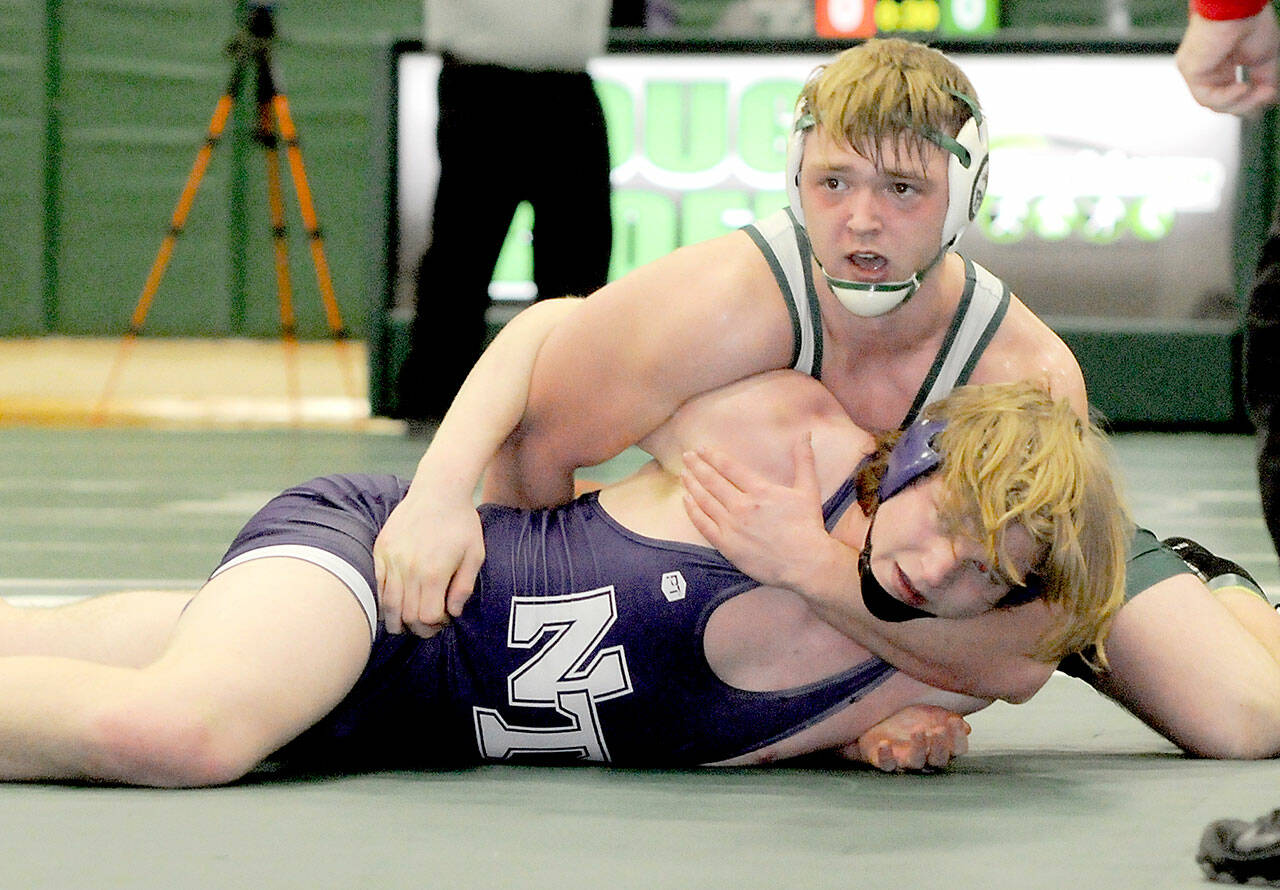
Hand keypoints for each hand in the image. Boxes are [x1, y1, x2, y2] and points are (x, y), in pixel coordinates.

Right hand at [373, 485, 484, 636]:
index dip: (435, 625)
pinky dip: (384, 600)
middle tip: (429, 625)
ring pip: (387, 604)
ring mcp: (391, 559)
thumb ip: (464, 587)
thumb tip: (452, 612)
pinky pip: (377, 584)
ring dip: (396, 621)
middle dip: (418, 628)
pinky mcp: (381, 550)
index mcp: (433, 573)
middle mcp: (409, 569)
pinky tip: (395, 604)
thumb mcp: (475, 555)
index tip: (444, 619)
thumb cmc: (461, 523)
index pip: (427, 617)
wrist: (438, 490)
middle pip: (406, 616)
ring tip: (408, 623)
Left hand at [680, 435, 836, 589]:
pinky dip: (692, 511)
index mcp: (760, 491)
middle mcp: (742, 506)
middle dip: (697, 466)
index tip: (701, 449)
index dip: (713, 456)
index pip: (729, 468)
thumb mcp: (808, 489)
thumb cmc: (807, 526)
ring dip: (692, 485)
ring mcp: (732, 526)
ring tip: (684, 474)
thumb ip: (804, 460)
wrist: (805, 562)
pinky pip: (703, 525)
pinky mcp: (727, 545)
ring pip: (705, 501)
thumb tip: (805, 434)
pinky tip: (686, 501)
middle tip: (686, 456)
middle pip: (712, 481)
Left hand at [845, 705, 971, 771]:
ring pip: (915, 762)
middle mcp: (925, 758)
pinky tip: (885, 744)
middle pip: (938, 760)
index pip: (957, 749)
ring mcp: (904, 761)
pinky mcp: (884, 761)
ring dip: (918, 748)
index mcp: (940, 747)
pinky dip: (885, 756)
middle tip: (938, 730)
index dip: (958, 738)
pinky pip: (886, 764)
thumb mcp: (929, 713)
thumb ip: (947, 718)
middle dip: (940, 746)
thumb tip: (966, 728)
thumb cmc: (907, 721)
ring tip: (918, 731)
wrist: (877, 722)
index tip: (954, 721)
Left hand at [1176, 7, 1279, 116]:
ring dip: (1240, 102)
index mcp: (1222, 64)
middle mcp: (1207, 68)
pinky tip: (1243, 87)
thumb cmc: (1249, 21)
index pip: (1230, 94)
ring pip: (1214, 103)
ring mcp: (1196, 70)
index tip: (1269, 95)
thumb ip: (1263, 81)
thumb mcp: (1263, 58)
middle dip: (1247, 103)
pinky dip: (1227, 97)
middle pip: (1221, 103)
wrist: (1239, 5)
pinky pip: (1206, 96)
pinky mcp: (1190, 70)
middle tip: (1267, 95)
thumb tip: (1268, 99)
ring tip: (1258, 91)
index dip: (1250, 100)